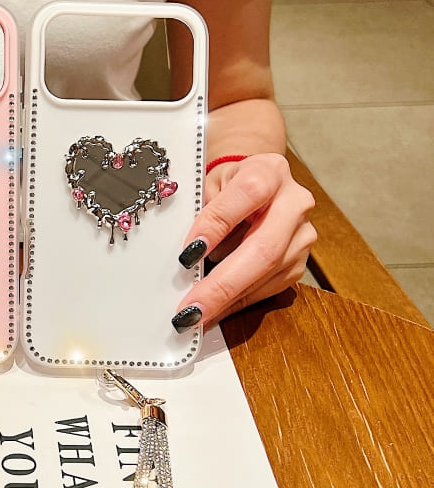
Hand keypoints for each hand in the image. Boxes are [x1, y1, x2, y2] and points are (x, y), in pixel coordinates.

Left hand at [172, 153, 315, 329]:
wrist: (255, 182)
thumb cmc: (225, 184)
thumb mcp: (207, 184)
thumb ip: (200, 213)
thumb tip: (186, 260)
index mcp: (269, 171)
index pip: (247, 196)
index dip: (215, 227)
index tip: (186, 256)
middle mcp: (294, 202)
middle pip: (263, 249)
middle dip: (222, 285)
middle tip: (190, 309)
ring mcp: (303, 233)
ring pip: (267, 274)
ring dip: (227, 300)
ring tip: (194, 316)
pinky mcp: (301, 260)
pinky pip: (270, 287)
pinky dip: (238, 302)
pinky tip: (214, 311)